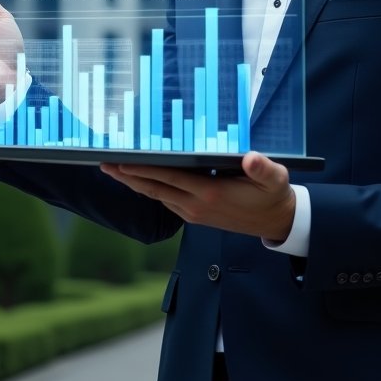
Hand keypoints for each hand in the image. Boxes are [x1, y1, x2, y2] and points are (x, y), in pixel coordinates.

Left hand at [100, 151, 295, 241]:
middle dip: (128, 176)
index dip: (144, 169)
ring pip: (157, 196)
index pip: (169, 177)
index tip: (123, 161)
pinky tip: (141, 181)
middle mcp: (196, 206)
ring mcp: (194, 213)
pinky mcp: (195, 216)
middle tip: (104, 164)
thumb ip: (262, 168)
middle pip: (154, 189)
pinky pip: (166, 201)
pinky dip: (149, 190)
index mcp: (210, 194)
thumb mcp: (275, 179)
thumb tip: (251, 158)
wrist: (276, 222)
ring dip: (134, 184)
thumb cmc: (273, 195)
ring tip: (115, 170)